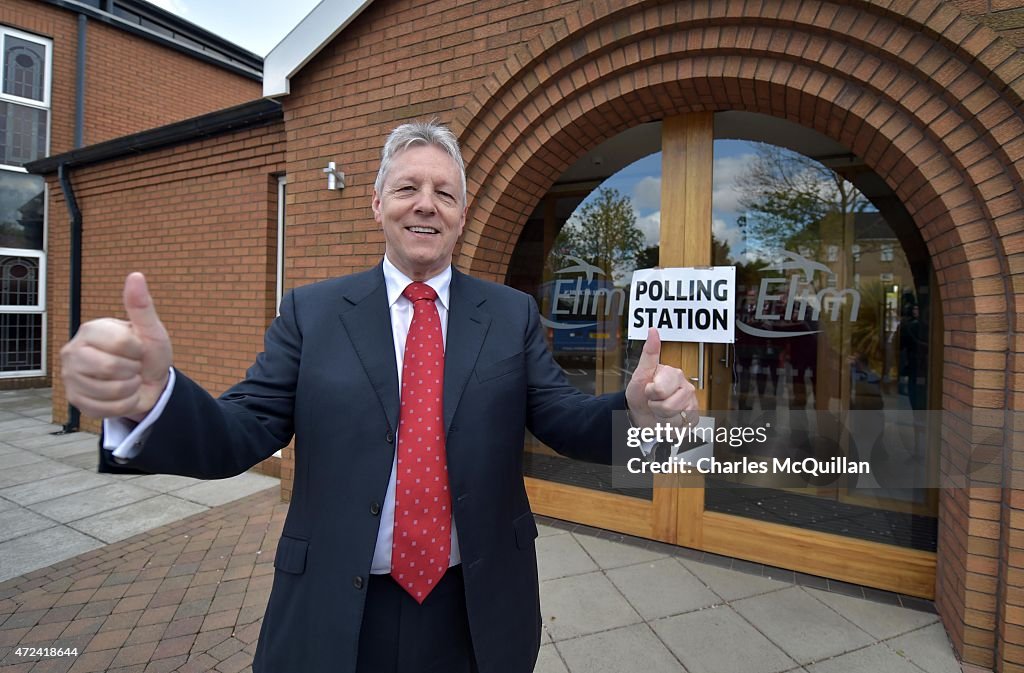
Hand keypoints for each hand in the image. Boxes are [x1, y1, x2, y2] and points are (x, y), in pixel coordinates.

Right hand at [60, 273, 171, 420]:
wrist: (148, 384)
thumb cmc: (148, 354)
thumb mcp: (150, 331)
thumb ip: (141, 306)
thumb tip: (136, 275)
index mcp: (91, 330)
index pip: (119, 343)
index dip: (138, 351)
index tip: (138, 349)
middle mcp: (73, 351)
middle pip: (110, 368)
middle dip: (133, 371)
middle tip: (132, 367)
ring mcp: (70, 377)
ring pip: (110, 391)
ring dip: (130, 388)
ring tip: (128, 380)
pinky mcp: (75, 400)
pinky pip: (107, 409)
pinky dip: (124, 404)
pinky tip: (122, 395)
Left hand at [625, 327, 697, 429]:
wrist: (639, 413)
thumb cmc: (639, 392)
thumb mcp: (640, 373)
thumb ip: (649, 353)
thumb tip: (653, 330)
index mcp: (675, 374)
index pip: (661, 390)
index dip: (650, 393)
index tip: (648, 389)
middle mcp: (686, 388)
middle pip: (670, 406)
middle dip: (656, 407)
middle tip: (654, 401)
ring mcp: (691, 404)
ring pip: (676, 418)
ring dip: (663, 419)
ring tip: (660, 411)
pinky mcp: (692, 419)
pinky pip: (683, 428)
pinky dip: (671, 428)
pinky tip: (669, 419)